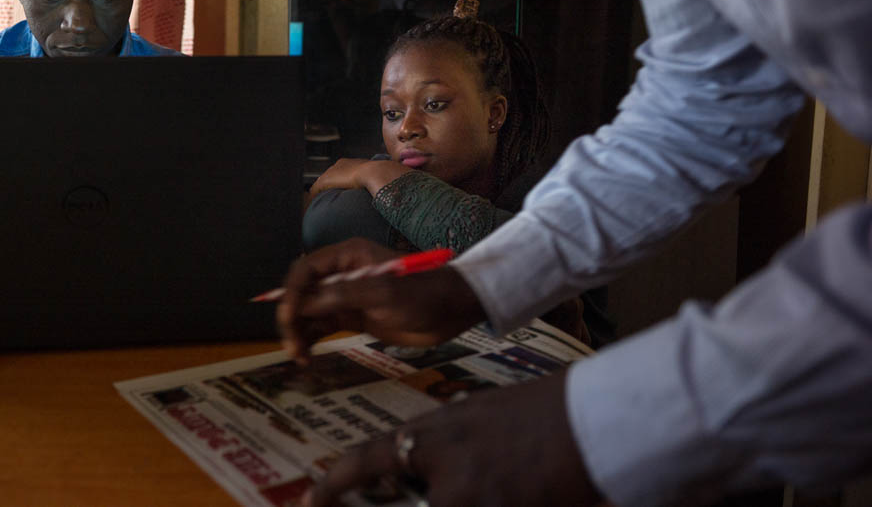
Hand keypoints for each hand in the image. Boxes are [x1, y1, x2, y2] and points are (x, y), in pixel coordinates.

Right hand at [276, 238, 483, 364]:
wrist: (451, 312)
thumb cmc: (421, 295)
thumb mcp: (382, 292)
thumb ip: (341, 296)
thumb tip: (302, 305)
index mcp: (346, 257)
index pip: (305, 269)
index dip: (291, 292)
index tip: (288, 316)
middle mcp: (340, 275)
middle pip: (302, 292)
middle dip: (292, 316)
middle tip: (292, 344)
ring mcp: (345, 297)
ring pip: (309, 313)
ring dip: (299, 332)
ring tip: (299, 356)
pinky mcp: (352, 317)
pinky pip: (322, 327)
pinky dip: (311, 339)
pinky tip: (307, 356)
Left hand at [305, 369, 602, 506]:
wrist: (595, 420)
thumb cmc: (546, 412)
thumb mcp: (483, 413)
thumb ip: (449, 442)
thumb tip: (429, 465)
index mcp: (437, 434)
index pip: (371, 457)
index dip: (337, 481)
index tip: (313, 496)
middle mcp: (444, 472)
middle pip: (404, 502)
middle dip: (380, 501)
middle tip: (359, 501)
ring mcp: (470, 500)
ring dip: (444, 498)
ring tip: (484, 483)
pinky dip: (482, 504)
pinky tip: (499, 499)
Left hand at [307, 158, 411, 204]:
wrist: (378, 173)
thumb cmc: (384, 177)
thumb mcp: (381, 180)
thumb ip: (379, 185)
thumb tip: (389, 194)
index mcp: (352, 163)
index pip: (341, 172)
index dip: (338, 182)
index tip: (338, 191)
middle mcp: (340, 164)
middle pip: (329, 176)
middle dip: (326, 186)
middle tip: (323, 198)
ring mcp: (333, 171)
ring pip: (321, 183)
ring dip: (318, 192)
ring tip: (315, 203)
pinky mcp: (327, 180)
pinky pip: (316, 189)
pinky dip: (314, 196)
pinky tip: (313, 204)